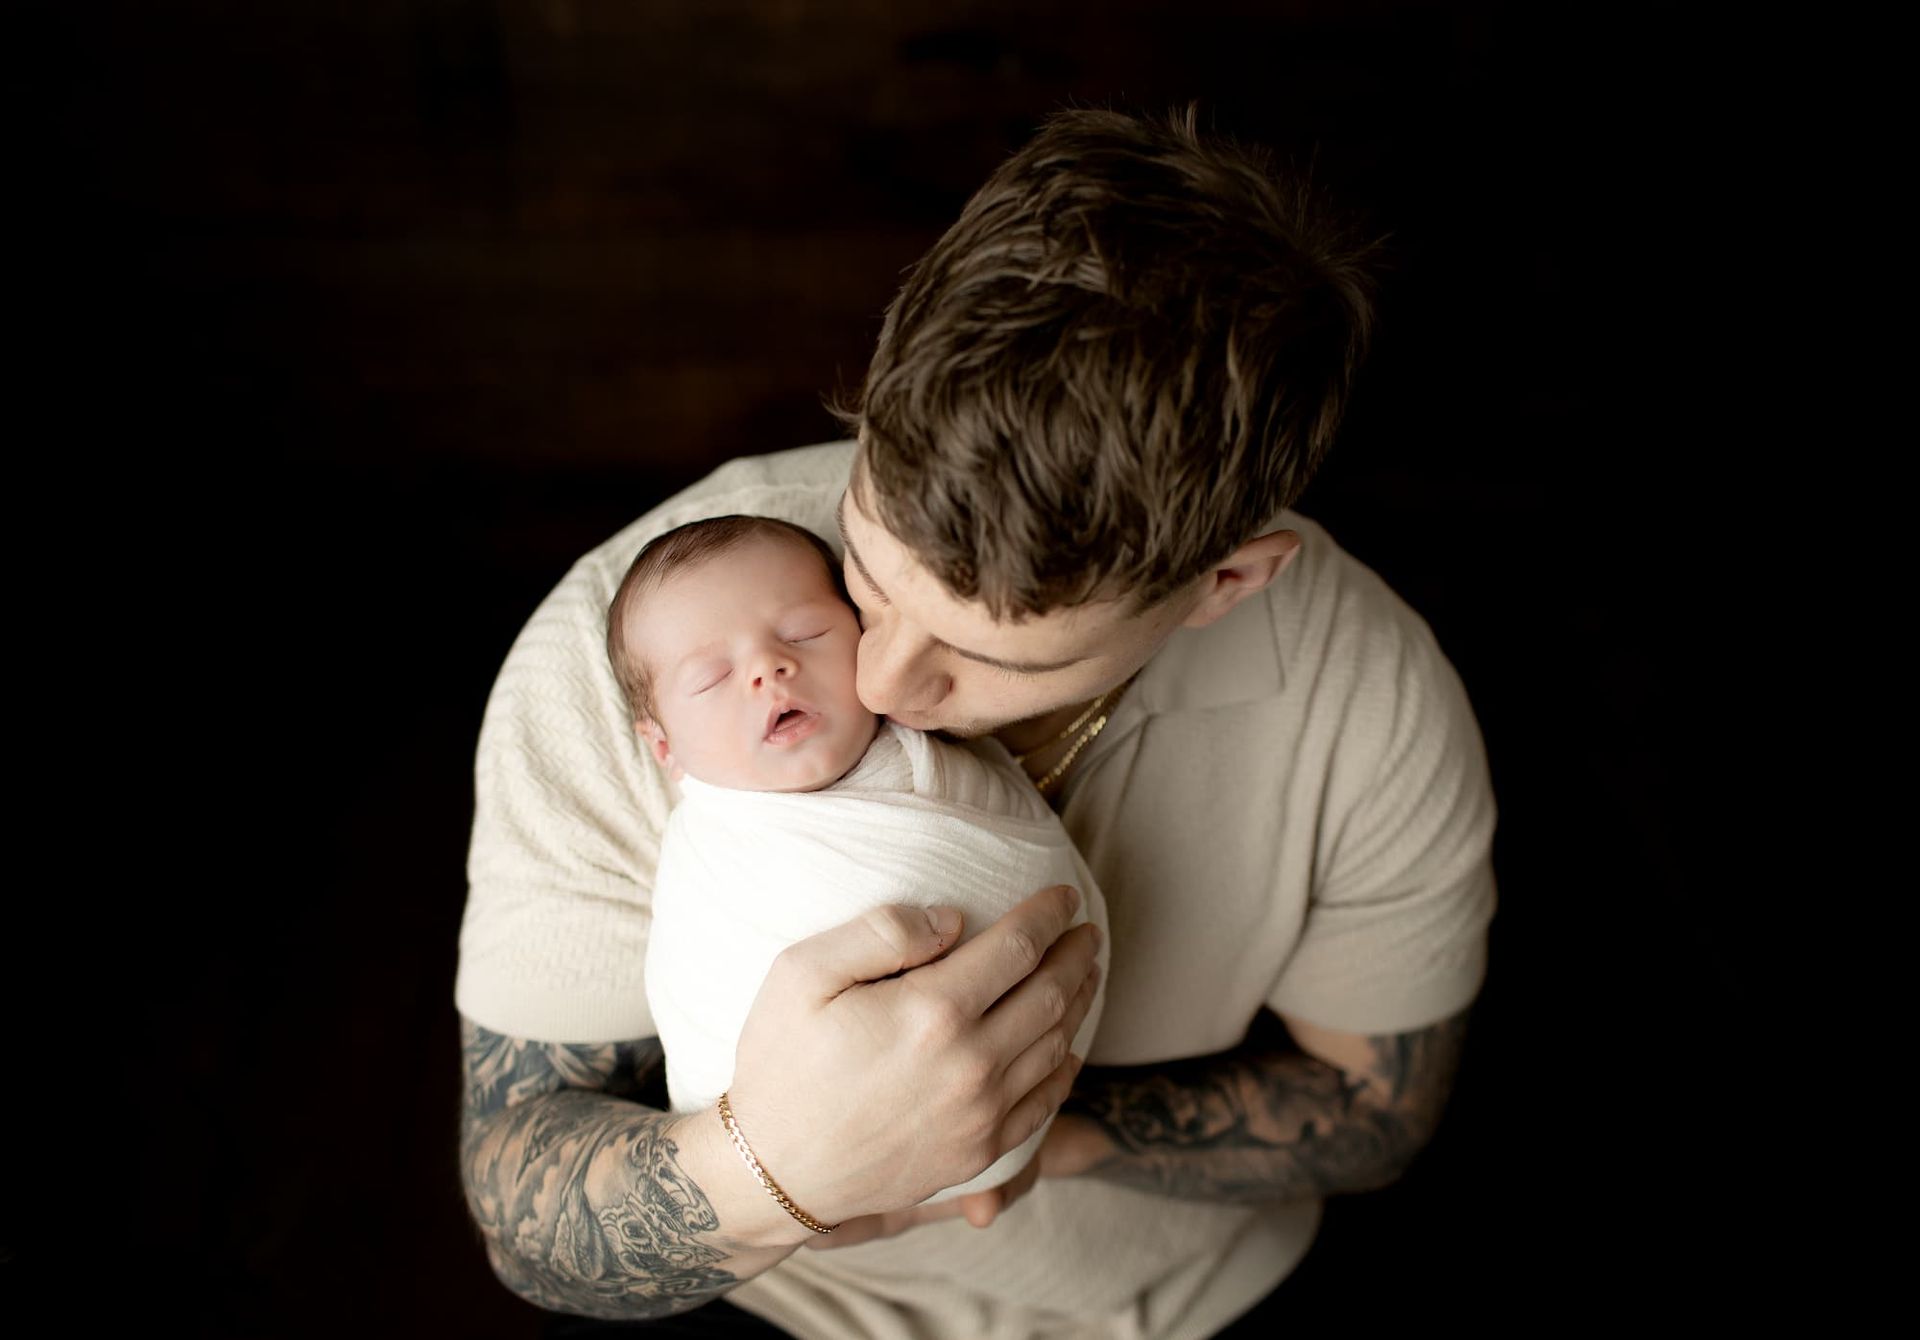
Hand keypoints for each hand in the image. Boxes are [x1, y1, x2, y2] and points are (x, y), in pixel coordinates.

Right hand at [724, 884, 1102, 1230]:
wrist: (773, 1172)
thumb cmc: (781, 1065)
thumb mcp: (802, 974)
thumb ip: (881, 931)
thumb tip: (952, 920)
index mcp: (932, 1010)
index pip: (1018, 947)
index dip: (1049, 915)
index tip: (1064, 896)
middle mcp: (970, 1062)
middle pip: (1051, 994)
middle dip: (1077, 955)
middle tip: (1087, 932)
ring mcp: (980, 1113)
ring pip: (1056, 1046)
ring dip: (1079, 1003)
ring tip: (1085, 975)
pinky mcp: (978, 1152)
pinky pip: (1043, 1103)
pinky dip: (1064, 1068)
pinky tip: (1066, 1049)